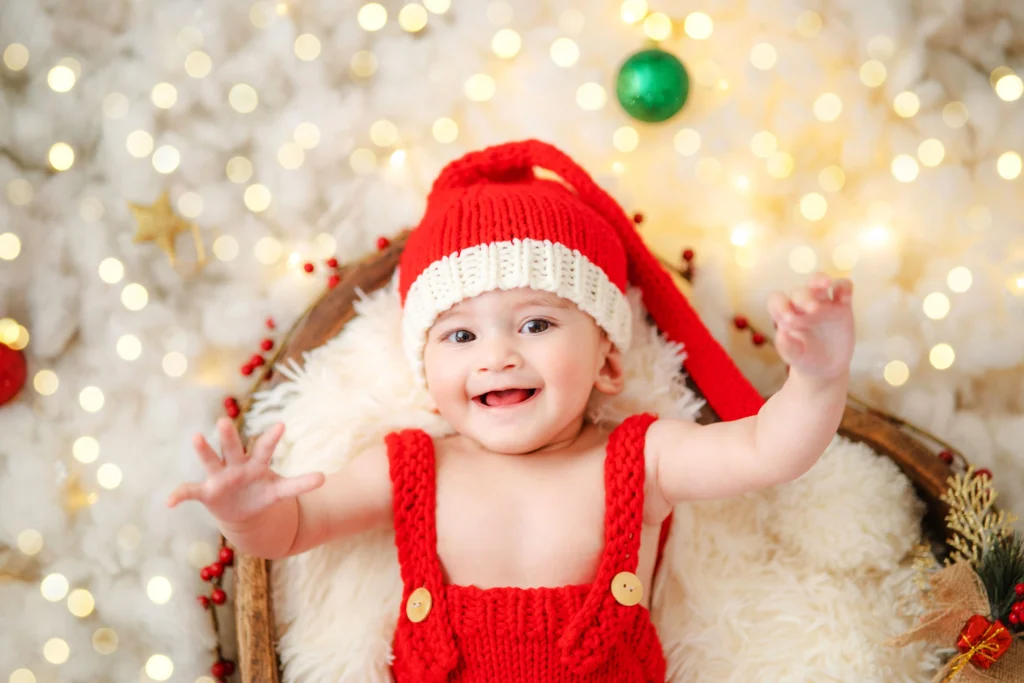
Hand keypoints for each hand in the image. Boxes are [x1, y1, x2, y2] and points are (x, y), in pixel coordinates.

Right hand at [166, 418, 324, 526]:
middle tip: (224, 420)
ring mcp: (219, 476)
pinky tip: (170, 502)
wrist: (243, 511)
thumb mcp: (281, 491)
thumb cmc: (262, 493)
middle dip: (229, 436)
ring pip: (211, 461)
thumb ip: (300, 484)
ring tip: (196, 437)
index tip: (281, 425)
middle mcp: (236, 465)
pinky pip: (190, 491)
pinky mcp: (206, 492)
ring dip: (204, 450)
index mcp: (256, 463)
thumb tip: (325, 478)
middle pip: (233, 447)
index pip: (264, 448)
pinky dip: (180, 495)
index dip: (272, 438)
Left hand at [767, 272, 853, 379]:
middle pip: (799, 291)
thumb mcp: (796, 358)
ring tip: (825, 283)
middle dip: (804, 297)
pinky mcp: (841, 306)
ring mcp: (822, 303)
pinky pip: (842, 288)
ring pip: (817, 282)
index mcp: (786, 315)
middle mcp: (801, 305)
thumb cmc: (805, 359)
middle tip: (813, 309)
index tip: (788, 318)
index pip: (777, 300)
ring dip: (820, 280)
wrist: (826, 368)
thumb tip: (781, 334)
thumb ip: (788, 347)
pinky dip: (844, 286)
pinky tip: (845, 295)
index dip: (780, 304)